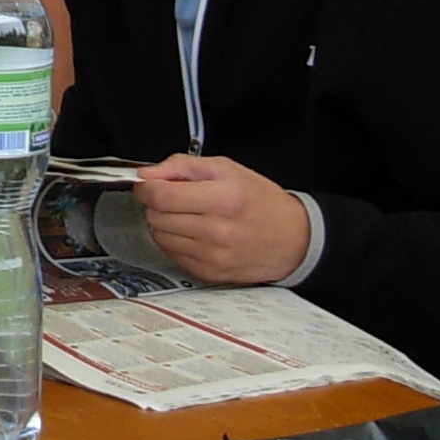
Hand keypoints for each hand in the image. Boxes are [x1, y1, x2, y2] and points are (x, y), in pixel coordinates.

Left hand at [135, 155, 311, 284]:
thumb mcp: (226, 169)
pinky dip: (176, 241)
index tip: (147, 184)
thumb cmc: (261, 201)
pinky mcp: (211, 273)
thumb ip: (181, 166)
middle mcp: (218, 230)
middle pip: (157, 216)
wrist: (293, 239)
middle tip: (175, 198)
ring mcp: (214, 255)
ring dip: (165, 223)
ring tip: (188, 215)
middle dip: (158, 204)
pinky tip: (194, 233)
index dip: (146, 187)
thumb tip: (147, 174)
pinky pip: (172, 254)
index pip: (161, 196)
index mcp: (223, 199)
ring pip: (160, 236)